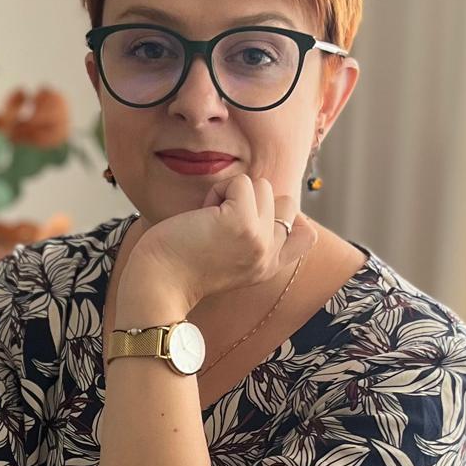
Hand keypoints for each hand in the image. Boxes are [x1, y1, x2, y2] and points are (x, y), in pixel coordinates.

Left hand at [127, 169, 316, 307]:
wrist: (158, 283)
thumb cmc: (181, 265)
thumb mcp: (230, 260)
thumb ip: (253, 239)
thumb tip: (266, 197)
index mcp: (268, 267)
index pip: (307, 236)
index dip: (288, 217)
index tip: (257, 219)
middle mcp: (269, 255)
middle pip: (286, 202)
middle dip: (254, 202)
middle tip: (221, 222)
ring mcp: (259, 238)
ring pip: (262, 187)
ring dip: (231, 194)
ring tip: (209, 220)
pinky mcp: (242, 221)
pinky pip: (240, 182)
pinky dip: (217, 191)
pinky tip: (201, 216)